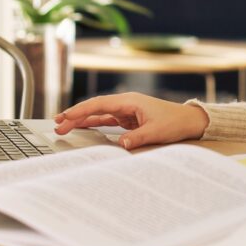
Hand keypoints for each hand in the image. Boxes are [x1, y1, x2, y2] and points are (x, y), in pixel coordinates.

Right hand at [53, 93, 208, 150]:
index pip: (99, 105)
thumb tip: (121, 144)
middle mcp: (126, 104)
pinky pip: (107, 120)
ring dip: (82, 120)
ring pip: (99, 114)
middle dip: (76, 115)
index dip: (80, 111)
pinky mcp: (129, 119)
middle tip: (57, 124)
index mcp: (129, 102)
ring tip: (64, 126)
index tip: (65, 117)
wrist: (189, 121)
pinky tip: (83, 127)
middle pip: (95, 108)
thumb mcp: (156, 131)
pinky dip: (94, 123)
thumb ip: (137, 138)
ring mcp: (126, 111)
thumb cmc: (175, 122)